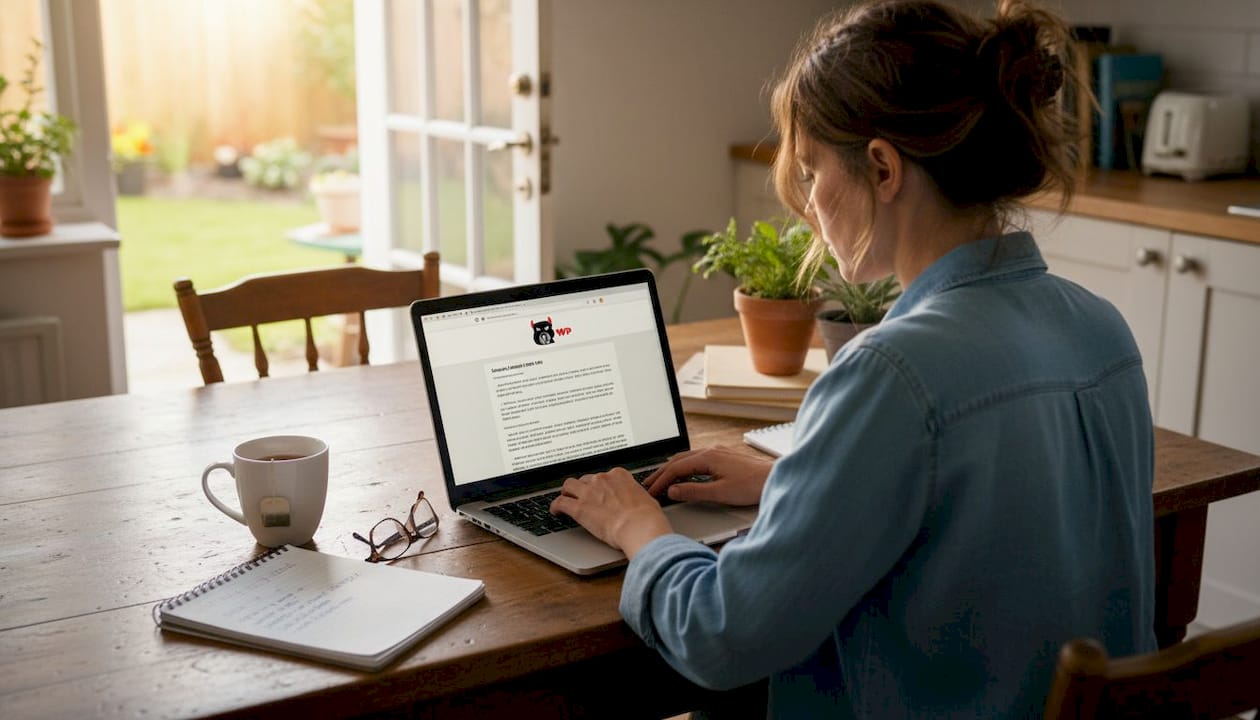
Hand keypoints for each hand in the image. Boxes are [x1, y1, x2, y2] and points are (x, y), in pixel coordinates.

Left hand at [550, 468, 671, 558]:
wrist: (640, 526)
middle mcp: (602, 480)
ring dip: (567, 492)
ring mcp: (589, 492)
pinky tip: (556, 511)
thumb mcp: (645, 498)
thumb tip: (636, 501)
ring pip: (569, 486)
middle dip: (584, 488)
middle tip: (583, 497)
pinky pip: (560, 502)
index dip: (600, 485)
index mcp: (619, 475)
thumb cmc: (646, 516)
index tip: (599, 491)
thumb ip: (635, 496)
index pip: (604, 476)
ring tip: (566, 499)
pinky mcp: (579, 508)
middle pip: (586, 480)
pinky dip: (555, 506)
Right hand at [642, 446, 770, 506]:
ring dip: (673, 469)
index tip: (651, 491)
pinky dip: (685, 467)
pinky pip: (697, 459)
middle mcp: (711, 451)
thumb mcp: (720, 493)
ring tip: (662, 479)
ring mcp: (718, 453)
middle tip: (648, 484)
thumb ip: (694, 492)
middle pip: (678, 460)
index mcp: (707, 457)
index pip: (675, 468)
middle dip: (662, 472)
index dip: (661, 480)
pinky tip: (685, 474)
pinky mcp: (725, 457)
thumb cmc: (752, 486)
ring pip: (687, 458)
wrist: (775, 478)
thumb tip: (673, 491)